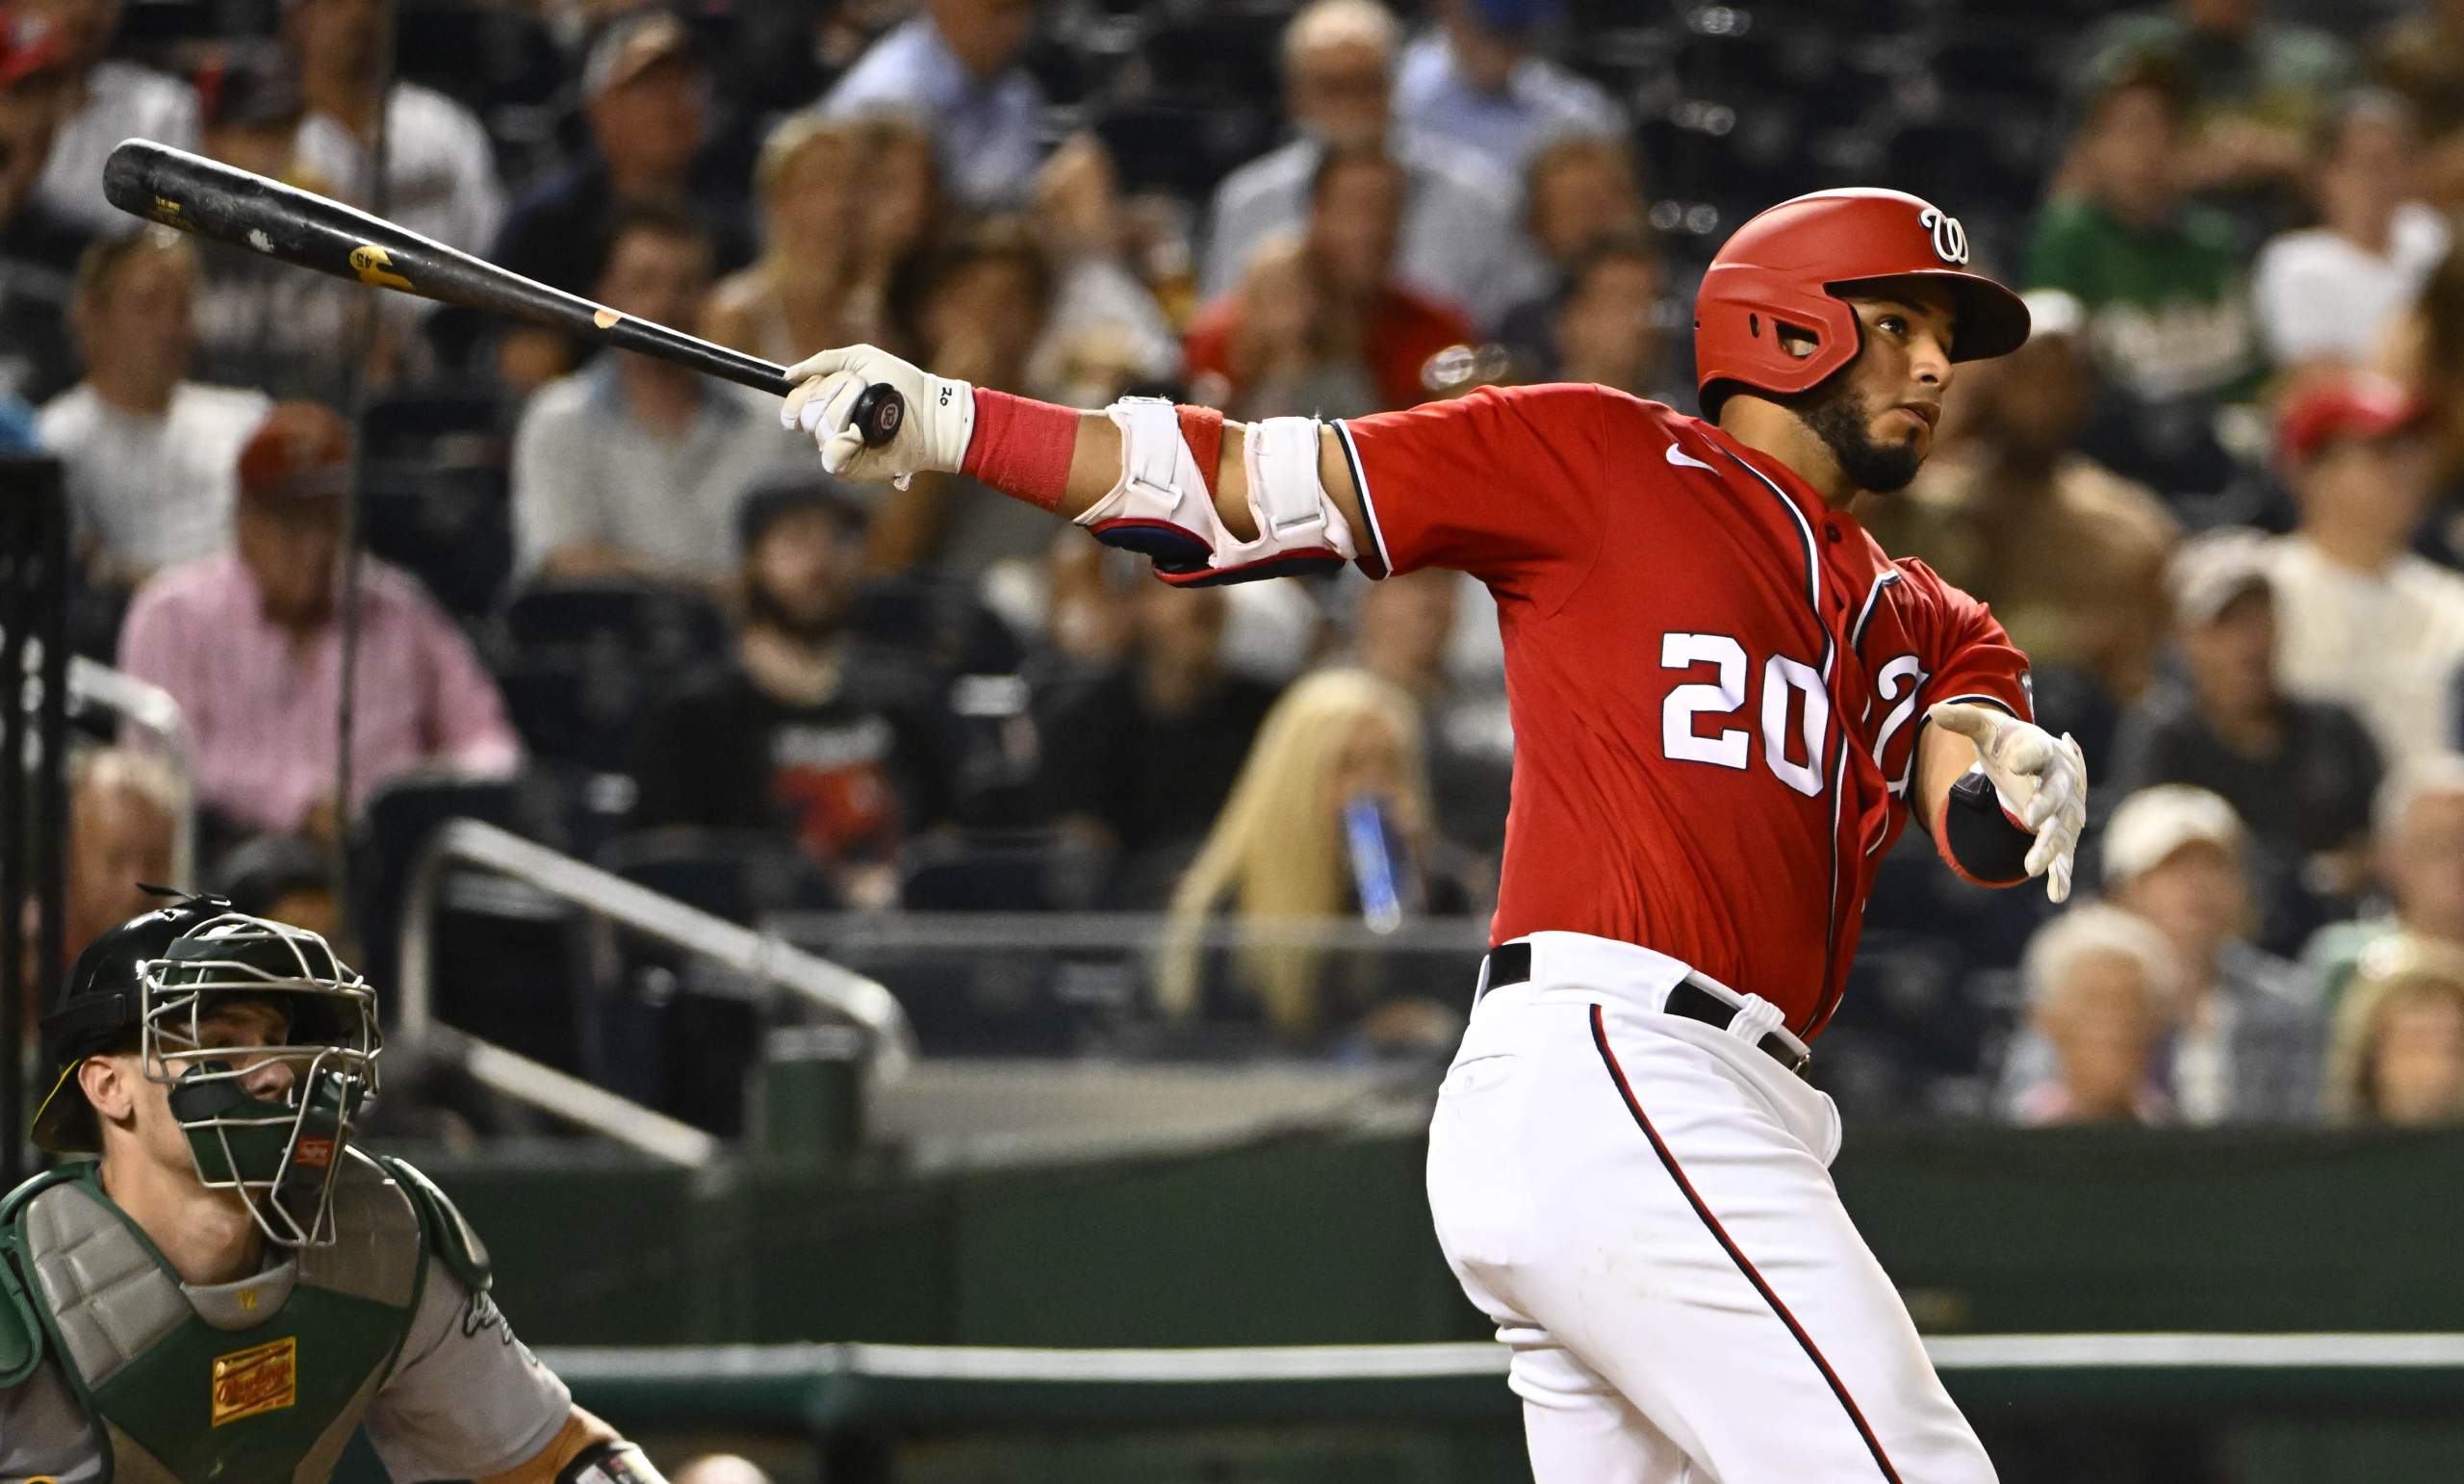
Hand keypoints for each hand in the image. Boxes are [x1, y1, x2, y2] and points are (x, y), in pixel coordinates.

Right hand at [779, 343, 974, 484]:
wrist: (930, 409)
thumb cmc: (900, 383)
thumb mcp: (861, 359)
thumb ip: (824, 362)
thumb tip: (788, 376)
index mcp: (825, 405)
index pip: (794, 405)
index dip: (800, 397)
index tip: (817, 385)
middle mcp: (828, 429)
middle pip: (807, 413)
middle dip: (835, 393)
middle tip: (863, 390)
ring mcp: (839, 448)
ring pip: (821, 428)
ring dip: (849, 407)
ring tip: (874, 408)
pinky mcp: (852, 466)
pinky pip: (830, 455)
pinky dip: (845, 441)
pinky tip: (863, 434)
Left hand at [1926, 702, 2085, 902]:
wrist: (2039, 763)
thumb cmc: (2011, 745)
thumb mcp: (1988, 731)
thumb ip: (1965, 720)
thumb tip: (1934, 711)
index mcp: (2043, 752)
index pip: (2037, 753)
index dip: (2028, 757)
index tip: (2014, 763)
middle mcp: (2061, 782)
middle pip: (2057, 795)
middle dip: (2045, 805)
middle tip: (2030, 817)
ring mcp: (2064, 812)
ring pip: (2061, 831)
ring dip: (2050, 848)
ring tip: (2032, 866)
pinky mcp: (2061, 835)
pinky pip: (2064, 857)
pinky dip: (2062, 875)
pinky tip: (2057, 895)